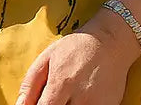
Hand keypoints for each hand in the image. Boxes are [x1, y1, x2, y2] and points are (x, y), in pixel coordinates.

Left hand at [16, 14, 140, 104]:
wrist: (110, 42)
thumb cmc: (75, 47)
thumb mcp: (47, 57)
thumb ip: (30, 84)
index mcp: (61, 83)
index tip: (38, 104)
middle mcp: (80, 97)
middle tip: (54, 98)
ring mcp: (97, 104)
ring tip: (67, 97)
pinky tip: (80, 98)